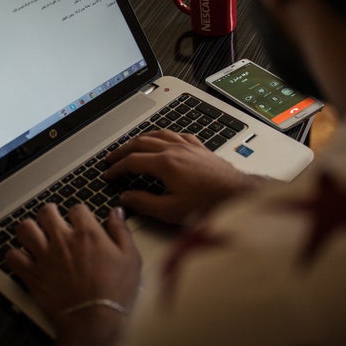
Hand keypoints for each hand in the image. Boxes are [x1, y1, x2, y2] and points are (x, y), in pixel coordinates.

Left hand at [5, 204, 140, 332]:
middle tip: (53, 220)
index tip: (81, 221)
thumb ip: (121, 231)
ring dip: (29, 229)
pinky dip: (15, 256)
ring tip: (36, 234)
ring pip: (25, 229)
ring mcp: (44, 257)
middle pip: (46, 211)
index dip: (79, 213)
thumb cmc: (114, 291)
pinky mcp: (32, 275)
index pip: (77, 208)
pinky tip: (23, 258)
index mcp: (87, 233)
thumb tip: (116, 212)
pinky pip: (12, 257)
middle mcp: (62, 240)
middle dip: (50, 213)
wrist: (93, 320)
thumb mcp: (129, 258)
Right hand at [104, 129, 267, 224]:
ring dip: (141, 139)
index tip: (108, 174)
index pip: (132, 161)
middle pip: (141, 143)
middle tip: (111, 158)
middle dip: (123, 150)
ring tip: (131, 146)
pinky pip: (177, 135)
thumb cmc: (208, 204)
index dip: (117, 168)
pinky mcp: (200, 148)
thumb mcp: (171, 210)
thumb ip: (144, 203)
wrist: (237, 195)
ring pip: (158, 134)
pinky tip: (164, 140)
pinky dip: (164, 136)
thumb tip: (126, 198)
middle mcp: (176, 150)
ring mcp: (189, 147)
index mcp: (165, 164)